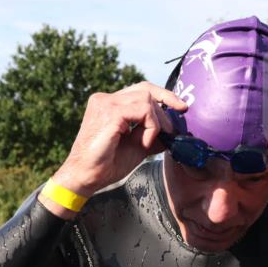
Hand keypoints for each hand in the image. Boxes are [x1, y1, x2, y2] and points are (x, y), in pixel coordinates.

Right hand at [43, 82, 186, 217]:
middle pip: (146, 90)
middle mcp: (106, 99)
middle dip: (166, 107)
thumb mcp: (137, 146)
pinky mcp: (109, 112)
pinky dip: (151, 127)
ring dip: (157, 122)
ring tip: (150, 141)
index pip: (141, 90)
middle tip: (171, 131)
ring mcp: (106, 103)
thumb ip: (152, 134)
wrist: (86, 177)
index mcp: (110, 104)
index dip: (164, 95)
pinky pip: (143, 110)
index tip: (181, 107)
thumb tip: (173, 130)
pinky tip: (145, 143)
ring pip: (147, 99)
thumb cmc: (107, 164)